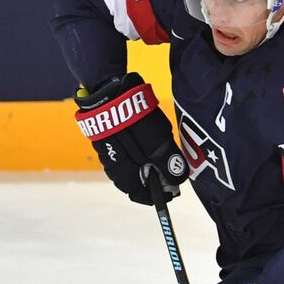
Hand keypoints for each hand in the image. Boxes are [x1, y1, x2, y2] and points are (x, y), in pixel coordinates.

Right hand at [74, 73, 187, 204]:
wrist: (109, 88)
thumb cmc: (133, 118)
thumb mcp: (157, 142)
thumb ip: (168, 163)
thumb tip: (177, 181)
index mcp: (121, 170)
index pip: (137, 194)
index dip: (156, 195)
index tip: (172, 191)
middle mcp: (110, 163)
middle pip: (133, 181)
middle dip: (153, 179)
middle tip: (171, 172)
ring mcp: (106, 147)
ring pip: (129, 165)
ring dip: (147, 165)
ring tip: (162, 155)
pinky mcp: (106, 134)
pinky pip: (123, 151)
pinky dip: (138, 152)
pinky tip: (148, 142)